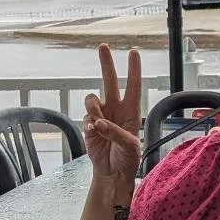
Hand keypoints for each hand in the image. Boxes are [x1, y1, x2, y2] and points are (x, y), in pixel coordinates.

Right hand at [83, 44, 142, 181]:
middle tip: (103, 46)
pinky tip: (94, 133)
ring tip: (98, 120)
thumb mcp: (130, 146)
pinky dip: (89, 124)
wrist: (112, 173)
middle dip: (106, 64)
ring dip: (93, 106)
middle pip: (110, 81)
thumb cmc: (128, 158)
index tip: (133, 52)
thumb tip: (99, 122)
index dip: (133, 69)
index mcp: (131, 111)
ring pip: (92, 99)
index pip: (133, 86)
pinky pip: (85, 118)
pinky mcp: (89, 126)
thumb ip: (115, 132)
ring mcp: (101, 116)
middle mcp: (116, 109)